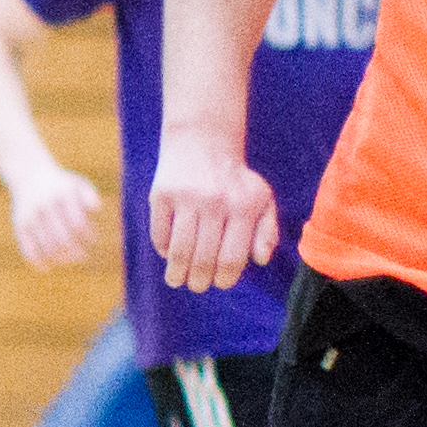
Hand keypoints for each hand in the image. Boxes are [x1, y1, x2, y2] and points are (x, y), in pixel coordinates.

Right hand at [5, 165, 105, 271]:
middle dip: (75, 252)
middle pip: (63, 239)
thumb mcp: (77, 184)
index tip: (91, 241)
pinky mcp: (19, 226)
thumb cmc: (61, 185)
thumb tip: (96, 210)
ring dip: (60, 259)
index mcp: (62, 195)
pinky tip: (47, 267)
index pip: (78, 224)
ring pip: (47, 247)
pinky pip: (28, 249)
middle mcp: (45, 206)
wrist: (28, 177)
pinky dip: (38, 262)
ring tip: (68, 260)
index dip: (87, 237)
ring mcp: (31, 217)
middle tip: (82, 257)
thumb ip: (89, 195)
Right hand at [147, 135, 279, 293]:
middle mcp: (216, 203)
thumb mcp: (261, 199)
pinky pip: (160, 233)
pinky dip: (162, 249)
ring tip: (176, 280)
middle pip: (204, 258)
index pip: (233, 257)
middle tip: (196, 285)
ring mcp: (187, 199)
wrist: (202, 140)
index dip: (225, 278)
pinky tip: (167, 254)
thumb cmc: (235, 179)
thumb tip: (259, 261)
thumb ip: (267, 231)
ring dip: (176, 272)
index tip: (219, 283)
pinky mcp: (162, 195)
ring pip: (179, 250)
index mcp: (244, 207)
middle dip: (199, 281)